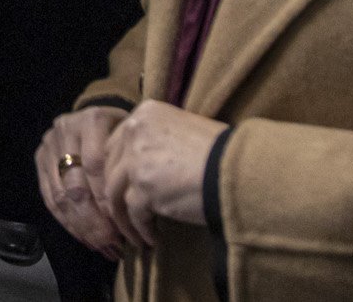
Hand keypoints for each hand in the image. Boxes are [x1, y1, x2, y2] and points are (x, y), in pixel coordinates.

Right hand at [37, 106, 127, 260]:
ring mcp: (49, 144)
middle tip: (111, 243)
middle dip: (94, 219)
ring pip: (61, 194)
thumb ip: (131, 165)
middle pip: (75, 183)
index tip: (124, 225)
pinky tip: (84, 238)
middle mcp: (65, 129)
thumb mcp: (134, 140)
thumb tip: (136, 209)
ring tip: (100, 247)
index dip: (107, 198)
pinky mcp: (40, 159)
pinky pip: (49, 197)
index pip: (96, 165)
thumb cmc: (125, 134)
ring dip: (81, 226)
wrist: (100, 117)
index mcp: (92, 119)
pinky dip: (67, 222)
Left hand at [100, 99, 224, 248]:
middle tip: (123, 216)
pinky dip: (140, 229)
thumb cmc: (224, 154)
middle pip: (110, 168)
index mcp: (145, 113)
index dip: (117, 171)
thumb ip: (157, 141)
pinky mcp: (144, 188)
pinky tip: (151, 238)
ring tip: (135, 234)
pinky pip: (133, 214)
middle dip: (114, 195)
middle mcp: (135, 131)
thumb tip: (142, 165)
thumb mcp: (185, 131)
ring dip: (123, 218)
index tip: (123, 191)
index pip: (115, 144)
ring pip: (114, 193)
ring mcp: (136, 159)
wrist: (243, 171)